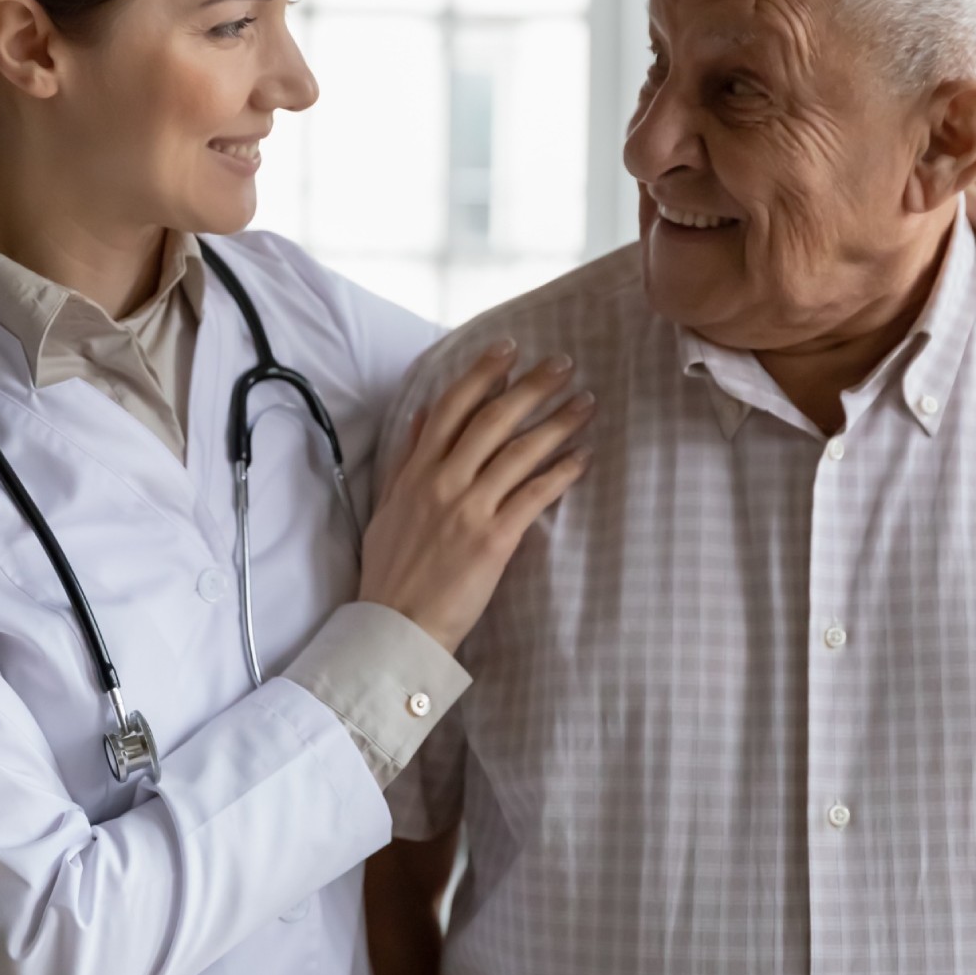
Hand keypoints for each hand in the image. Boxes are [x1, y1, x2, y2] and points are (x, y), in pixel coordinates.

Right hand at [360, 342, 593, 653]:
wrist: (396, 625)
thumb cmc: (392, 570)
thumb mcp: (389, 505)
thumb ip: (407, 457)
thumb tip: (422, 413)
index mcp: (416, 471)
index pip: (452, 407)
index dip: (482, 373)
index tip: (508, 348)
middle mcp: (443, 481)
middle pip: (493, 419)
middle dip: (532, 386)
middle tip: (564, 363)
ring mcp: (469, 508)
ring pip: (520, 451)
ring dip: (557, 422)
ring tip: (586, 403)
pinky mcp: (493, 539)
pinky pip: (534, 495)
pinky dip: (562, 472)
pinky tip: (583, 457)